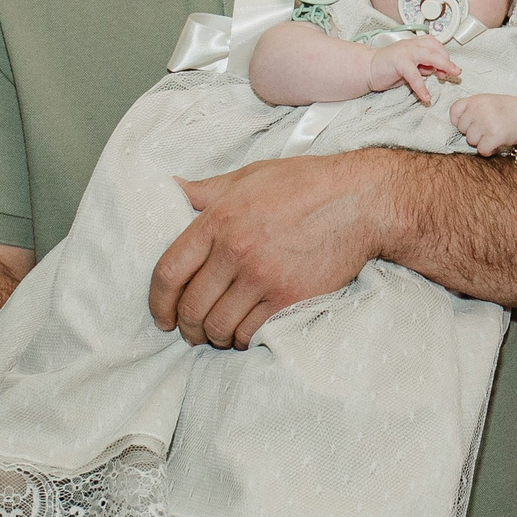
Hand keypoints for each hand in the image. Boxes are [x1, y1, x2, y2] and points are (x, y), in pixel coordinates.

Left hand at [150, 152, 392, 347]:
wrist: (359, 201)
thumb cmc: (304, 184)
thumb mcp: (249, 176)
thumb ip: (206, 190)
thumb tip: (171, 188)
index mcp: (218, 219)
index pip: (170, 271)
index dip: (157, 302)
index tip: (161, 315)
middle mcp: (236, 251)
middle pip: (192, 307)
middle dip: (185, 327)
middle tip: (190, 332)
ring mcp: (263, 278)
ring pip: (219, 326)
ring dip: (213, 337)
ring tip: (217, 335)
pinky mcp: (290, 298)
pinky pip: (252, 333)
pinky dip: (243, 340)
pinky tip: (245, 334)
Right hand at [368, 36, 459, 103]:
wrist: (368, 68)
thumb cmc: (388, 67)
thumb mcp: (410, 65)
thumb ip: (423, 65)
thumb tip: (437, 70)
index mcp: (416, 44)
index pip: (436, 46)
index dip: (444, 57)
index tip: (448, 70)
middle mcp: (412, 45)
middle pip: (436, 49)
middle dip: (448, 61)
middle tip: (456, 72)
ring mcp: (405, 52)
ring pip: (429, 56)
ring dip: (441, 66)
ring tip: (446, 78)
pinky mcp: (398, 62)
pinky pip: (414, 75)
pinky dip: (421, 86)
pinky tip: (425, 96)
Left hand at [449, 92, 516, 155]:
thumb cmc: (505, 111)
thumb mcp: (486, 101)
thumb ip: (470, 108)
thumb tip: (455, 123)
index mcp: (476, 100)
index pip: (454, 111)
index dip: (459, 120)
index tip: (469, 122)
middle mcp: (479, 110)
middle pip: (462, 128)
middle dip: (472, 131)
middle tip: (487, 127)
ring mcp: (486, 123)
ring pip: (471, 140)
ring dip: (480, 141)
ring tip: (492, 133)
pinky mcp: (494, 136)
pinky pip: (481, 149)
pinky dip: (488, 150)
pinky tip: (495, 142)